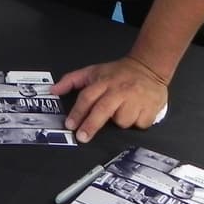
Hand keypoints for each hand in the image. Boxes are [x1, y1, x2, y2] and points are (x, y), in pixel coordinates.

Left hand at [53, 56, 168, 142]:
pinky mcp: (150, 107)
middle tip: (82, 137)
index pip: (87, 97)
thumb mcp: (93, 71)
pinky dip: (137, 122)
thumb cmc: (118, 73)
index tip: (70, 125)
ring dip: (120, 121)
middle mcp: (118, 90)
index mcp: (104, 81)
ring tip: (122, 110)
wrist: (149, 67)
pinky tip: (137, 112)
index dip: (77, 112)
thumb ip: (71, 80)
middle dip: (91, 125)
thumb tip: (53, 90)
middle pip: (102, 110)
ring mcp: (135, 99)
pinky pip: (139, 124)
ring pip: (122, 121)